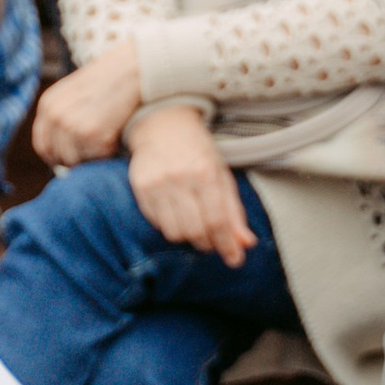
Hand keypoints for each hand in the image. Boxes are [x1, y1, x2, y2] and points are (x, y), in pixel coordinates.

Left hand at [34, 35, 143, 164]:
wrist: (131, 69)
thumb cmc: (108, 82)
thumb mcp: (73, 93)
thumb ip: (61, 116)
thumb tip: (55, 153)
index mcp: (48, 105)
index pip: (43, 145)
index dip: (57, 157)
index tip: (72, 160)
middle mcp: (55, 115)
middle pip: (58, 156)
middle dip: (76, 159)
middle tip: (95, 151)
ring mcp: (72, 125)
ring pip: (76, 161)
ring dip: (92, 156)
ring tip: (107, 140)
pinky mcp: (92, 133)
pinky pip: (97, 157)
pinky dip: (108, 153)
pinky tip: (116, 136)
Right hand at [123, 106, 256, 263]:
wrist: (162, 124)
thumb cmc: (197, 151)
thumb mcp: (222, 175)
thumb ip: (234, 211)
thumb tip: (245, 244)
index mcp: (206, 172)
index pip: (218, 221)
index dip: (227, 245)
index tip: (234, 260)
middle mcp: (180, 177)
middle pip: (195, 231)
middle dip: (207, 243)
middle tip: (212, 241)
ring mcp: (157, 182)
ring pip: (173, 232)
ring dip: (187, 237)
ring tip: (193, 226)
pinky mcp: (139, 186)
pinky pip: (155, 222)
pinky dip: (168, 225)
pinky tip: (175, 213)